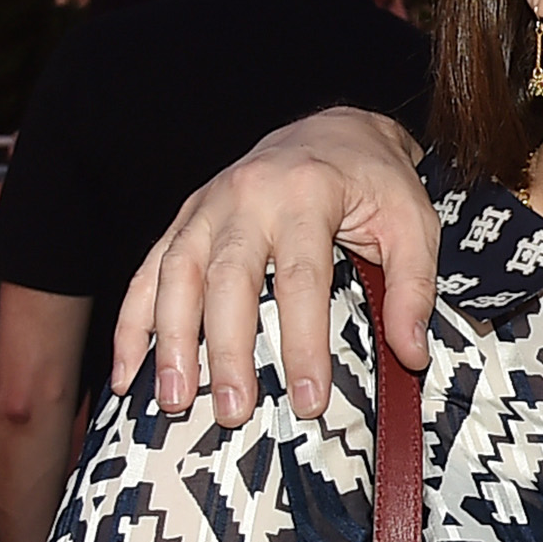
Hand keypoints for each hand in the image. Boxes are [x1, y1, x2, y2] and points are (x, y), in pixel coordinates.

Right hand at [107, 109, 437, 425]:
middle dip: (227, 350)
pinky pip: (147, 270)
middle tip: (233, 411)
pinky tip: (128, 372)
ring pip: (176, 273)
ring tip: (175, 399)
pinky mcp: (185, 219)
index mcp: (307, 194)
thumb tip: (409, 353)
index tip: (309, 400)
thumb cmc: (374, 181)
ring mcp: (207, 206)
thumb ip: (414, 287)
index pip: (302, 280)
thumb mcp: (413, 223)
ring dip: (170, 340)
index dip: (303, 344)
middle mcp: (248, 196)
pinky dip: (132, 323)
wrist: (334, 130)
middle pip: (228, 279)